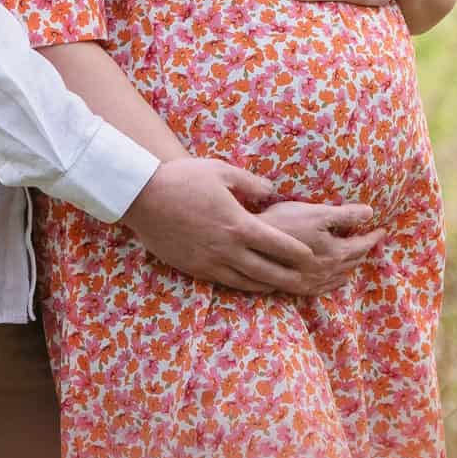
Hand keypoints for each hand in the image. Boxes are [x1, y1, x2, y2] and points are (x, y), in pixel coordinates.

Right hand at [119, 158, 372, 294]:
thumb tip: (271, 192)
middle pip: (268, 271)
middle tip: (310, 281)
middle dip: (291, 277)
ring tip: (286, 286)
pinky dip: (245, 285)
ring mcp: (210, 262)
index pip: (277, 245)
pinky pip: (226, 282)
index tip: (314, 256)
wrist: (142, 197)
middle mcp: (227, 249)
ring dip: (269, 285)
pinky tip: (253, 283)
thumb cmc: (183, 178)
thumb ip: (251, 183)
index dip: (298, 252)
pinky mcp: (195, 269)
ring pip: (247, 282)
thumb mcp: (221, 171)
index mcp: (238, 224)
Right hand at [257, 200, 385, 294]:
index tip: (382, 230)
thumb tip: (370, 212)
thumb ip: (346, 214)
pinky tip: (335, 279)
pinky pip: (323, 288)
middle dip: (364, 251)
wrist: (252, 242)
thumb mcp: (317, 212)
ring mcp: (311, 281)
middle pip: (352, 262)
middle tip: (372, 242)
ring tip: (357, 260)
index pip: (361, 245)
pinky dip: (335, 282)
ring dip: (351, 267)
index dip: (373, 237)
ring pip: (339, 276)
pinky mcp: (297, 287)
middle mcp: (327, 271)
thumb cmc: (284, 221)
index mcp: (335, 252)